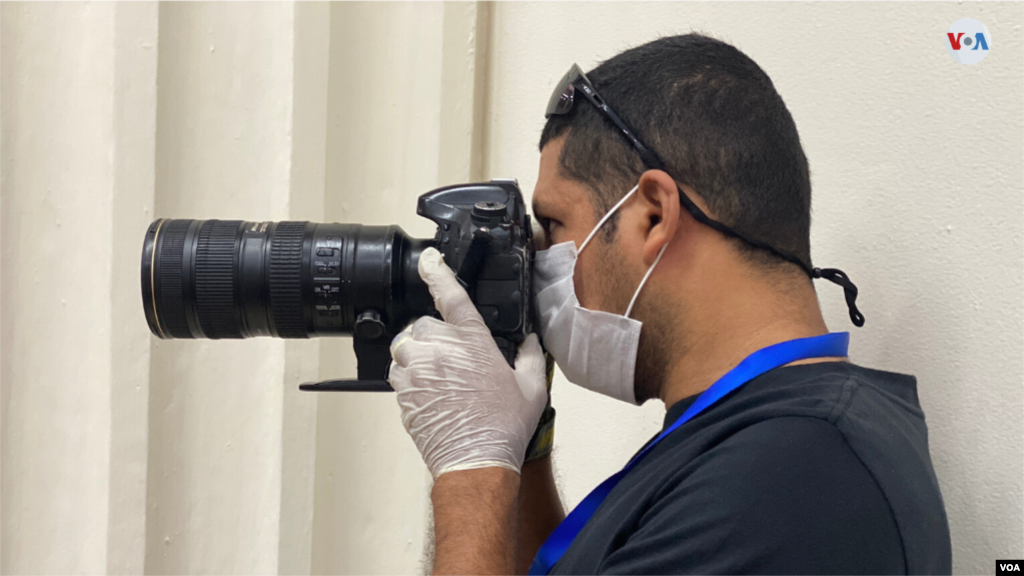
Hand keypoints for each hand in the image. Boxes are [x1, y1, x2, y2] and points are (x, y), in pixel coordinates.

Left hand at [389, 248, 547, 477]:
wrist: (475, 461)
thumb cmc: (503, 427)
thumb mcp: (532, 386)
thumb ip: (531, 355)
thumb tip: (531, 340)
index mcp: (473, 340)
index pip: (450, 294)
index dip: (437, 270)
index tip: (429, 259)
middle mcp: (440, 349)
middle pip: (423, 323)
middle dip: (436, 335)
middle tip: (455, 359)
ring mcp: (417, 369)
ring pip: (405, 345)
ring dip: (418, 353)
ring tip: (439, 374)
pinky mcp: (402, 391)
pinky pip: (397, 371)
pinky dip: (409, 375)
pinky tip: (430, 391)